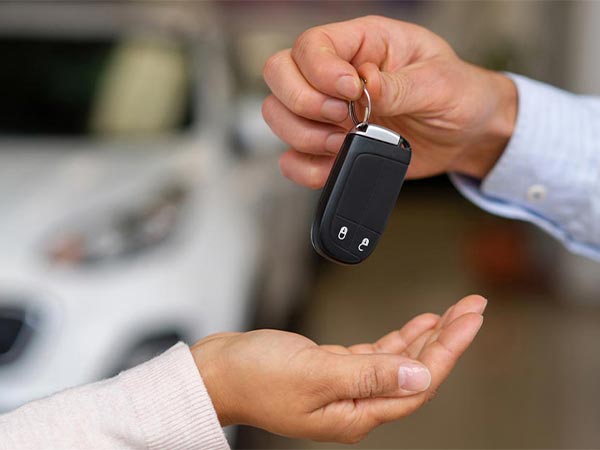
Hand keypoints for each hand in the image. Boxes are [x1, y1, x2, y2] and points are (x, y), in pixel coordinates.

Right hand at [192, 295, 485, 442]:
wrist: (217, 371)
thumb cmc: (254, 376)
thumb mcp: (314, 373)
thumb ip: (369, 374)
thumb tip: (420, 376)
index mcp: (356, 411)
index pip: (418, 382)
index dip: (449, 350)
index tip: (470, 320)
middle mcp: (357, 402)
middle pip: (416, 369)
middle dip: (447, 337)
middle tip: (472, 308)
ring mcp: (346, 385)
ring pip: (399, 360)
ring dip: (426, 335)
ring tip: (453, 312)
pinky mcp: (333, 368)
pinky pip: (377, 354)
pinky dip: (398, 337)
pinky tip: (414, 325)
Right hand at [262, 15, 516, 187]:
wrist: (466, 135)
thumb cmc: (458, 94)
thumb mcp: (440, 82)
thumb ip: (400, 85)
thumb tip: (366, 85)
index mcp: (363, 43)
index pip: (312, 45)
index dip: (320, 71)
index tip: (351, 92)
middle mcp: (336, 74)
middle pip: (279, 74)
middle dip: (304, 103)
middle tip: (342, 117)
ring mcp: (327, 112)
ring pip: (278, 116)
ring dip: (305, 136)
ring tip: (345, 140)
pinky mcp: (328, 147)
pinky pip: (292, 159)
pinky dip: (307, 168)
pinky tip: (338, 163)